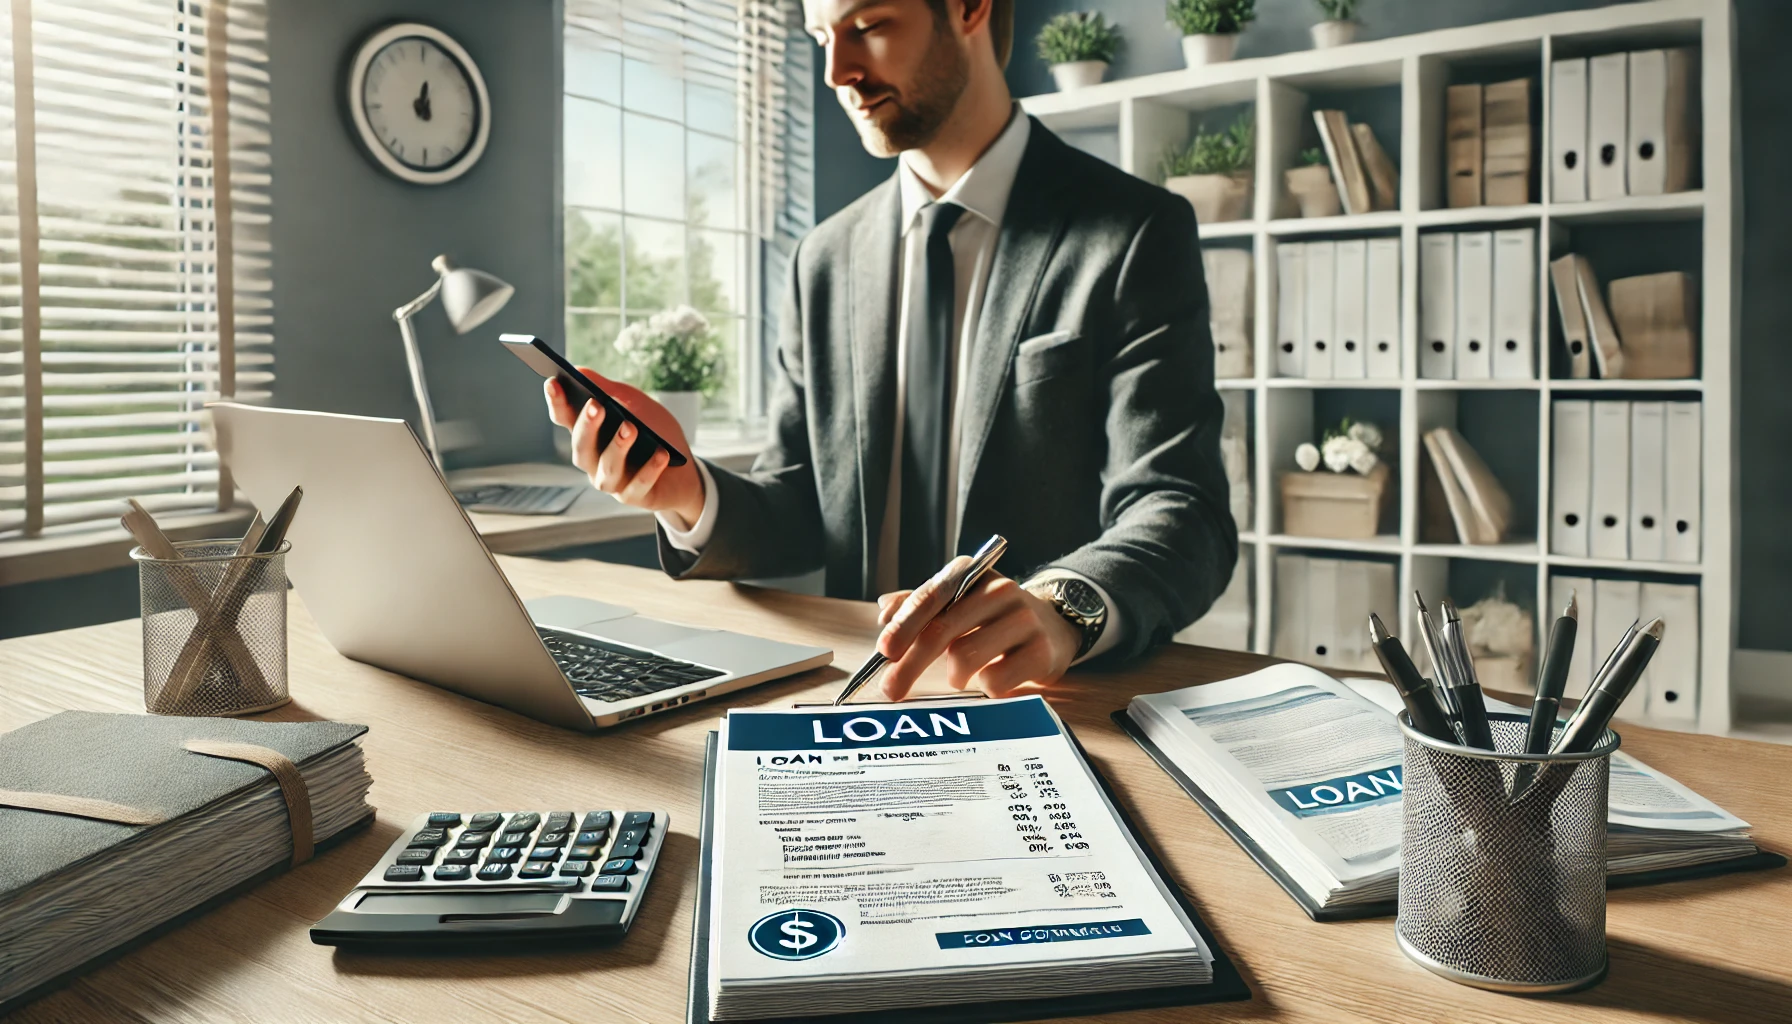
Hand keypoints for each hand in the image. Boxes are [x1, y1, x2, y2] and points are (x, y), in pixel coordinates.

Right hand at [543, 370, 703, 524]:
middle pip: (581, 447)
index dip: (557, 403)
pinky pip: (638, 485)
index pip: (565, 419)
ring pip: (607, 470)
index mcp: (589, 434)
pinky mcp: (634, 497)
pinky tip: (661, 454)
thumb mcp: (635, 404)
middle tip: (596, 406)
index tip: (553, 382)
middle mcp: (593, 461)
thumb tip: (580, 371)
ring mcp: (612, 482)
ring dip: (617, 448)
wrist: (685, 469)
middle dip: (587, 427)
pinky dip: (649, 469)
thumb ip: (608, 389)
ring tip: (630, 428)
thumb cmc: (655, 432)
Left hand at [873, 560, 1081, 700]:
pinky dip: (985, 687)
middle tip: (891, 689)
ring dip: (953, 675)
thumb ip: (920, 604)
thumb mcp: (958, 603)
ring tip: (959, 675)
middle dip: (910, 664)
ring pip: (965, 657)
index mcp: (972, 574)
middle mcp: (999, 590)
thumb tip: (885, 610)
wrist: (1054, 626)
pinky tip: (993, 679)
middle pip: (942, 630)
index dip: (904, 625)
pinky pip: (995, 680)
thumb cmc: (993, 617)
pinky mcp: (1041, 651)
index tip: (884, 650)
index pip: (931, 596)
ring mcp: (1023, 620)